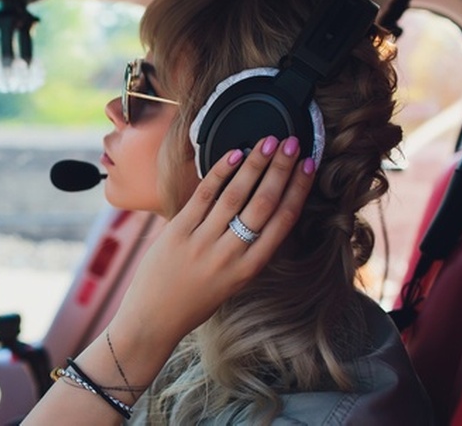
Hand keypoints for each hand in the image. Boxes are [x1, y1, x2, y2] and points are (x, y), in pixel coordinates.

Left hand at [23, 136, 314, 424]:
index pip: (282, 221)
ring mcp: (203, 242)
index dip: (298, 190)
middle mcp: (230, 254)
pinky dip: (220, 171)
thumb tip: (261, 209)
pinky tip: (233, 153)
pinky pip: (203, 195)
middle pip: (264, 203)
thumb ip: (246, 250)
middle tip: (293, 144)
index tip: (308, 166)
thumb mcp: (232, 282)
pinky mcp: (178, 232)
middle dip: (282, 169)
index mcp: (249, 269)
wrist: (153, 318)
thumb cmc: (194, 301)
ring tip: (269, 141)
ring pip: (236, 194)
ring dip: (255, 163)